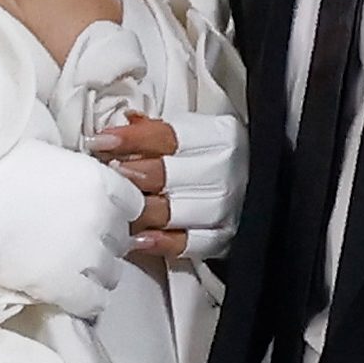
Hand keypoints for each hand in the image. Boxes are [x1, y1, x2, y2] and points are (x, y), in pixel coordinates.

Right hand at [0, 139, 142, 321]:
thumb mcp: (47, 155)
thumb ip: (73, 172)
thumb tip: (75, 180)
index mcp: (98, 181)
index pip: (132, 204)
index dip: (116, 212)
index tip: (101, 216)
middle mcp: (101, 218)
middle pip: (121, 240)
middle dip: (105, 243)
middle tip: (80, 244)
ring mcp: (85, 254)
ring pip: (113, 273)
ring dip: (98, 273)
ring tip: (75, 272)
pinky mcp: (64, 285)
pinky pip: (93, 302)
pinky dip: (87, 300)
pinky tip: (72, 295)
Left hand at [90, 109, 247, 261]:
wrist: (264, 189)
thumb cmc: (215, 158)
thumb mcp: (195, 135)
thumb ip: (159, 131)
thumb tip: (126, 120)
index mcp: (219, 137)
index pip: (169, 136)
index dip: (132, 139)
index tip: (100, 142)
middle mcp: (225, 171)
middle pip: (169, 174)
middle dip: (133, 174)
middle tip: (105, 175)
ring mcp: (226, 207)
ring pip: (174, 210)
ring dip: (140, 210)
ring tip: (114, 206)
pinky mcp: (225, 238)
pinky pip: (189, 242)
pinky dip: (163, 242)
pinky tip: (139, 239)